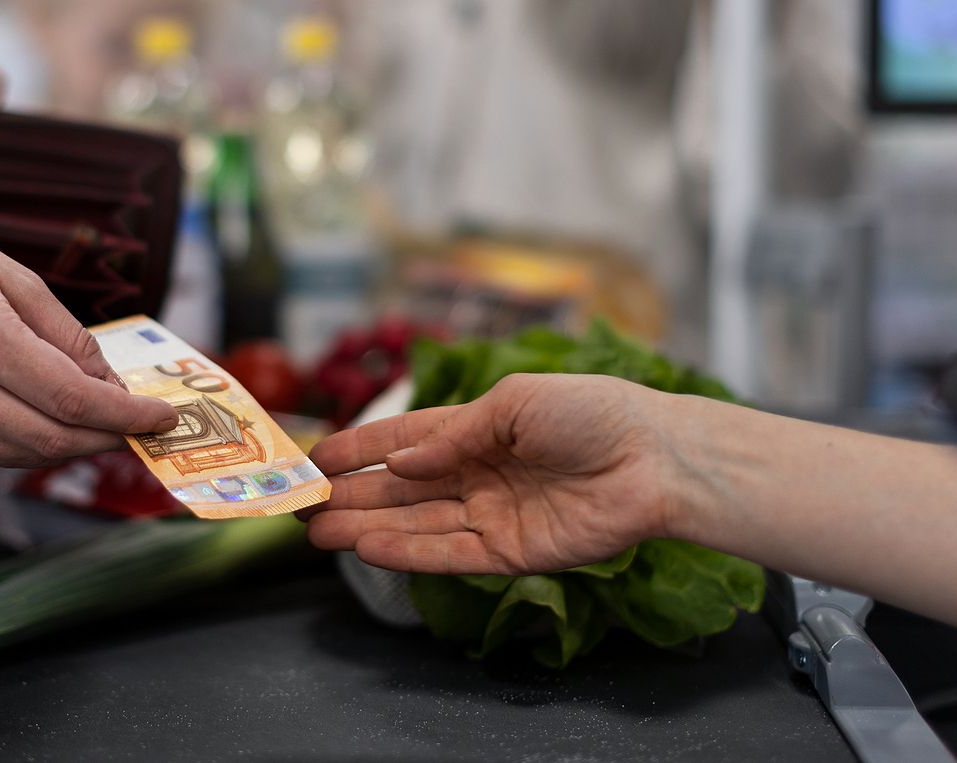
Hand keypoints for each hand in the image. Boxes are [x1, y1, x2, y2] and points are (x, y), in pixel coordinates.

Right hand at [0, 202, 175, 466]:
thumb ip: (65, 332)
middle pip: (53, 436)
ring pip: (26, 453)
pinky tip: (61, 424)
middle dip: (109, 437)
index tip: (161, 417)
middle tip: (143, 427)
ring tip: (110, 426)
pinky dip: (37, 444)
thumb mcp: (10, 274)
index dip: (125, 414)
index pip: (71, 396)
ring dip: (76, 446)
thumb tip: (110, 381)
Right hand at [301, 374, 676, 574]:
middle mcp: (478, 472)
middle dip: (351, 495)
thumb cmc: (592, 412)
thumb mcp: (514, 402)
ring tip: (319, 531)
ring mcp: (493, 513)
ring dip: (367, 527)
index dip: (359, 449)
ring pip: (417, 524)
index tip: (314, 459)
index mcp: (478, 428)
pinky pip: (450, 554)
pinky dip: (408, 552)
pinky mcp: (512, 552)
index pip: (405, 439)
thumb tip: (398, 463)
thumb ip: (451, 436)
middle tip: (300, 505)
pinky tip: (369, 547)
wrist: (656, 458)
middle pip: (401, 489)